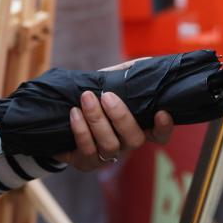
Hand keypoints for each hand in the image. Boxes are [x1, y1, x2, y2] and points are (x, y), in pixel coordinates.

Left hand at [56, 57, 175, 170]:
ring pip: (110, 145)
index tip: (161, 112)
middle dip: (121, 117)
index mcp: (135, 127)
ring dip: (97, 120)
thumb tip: (147, 61)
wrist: (58, 116)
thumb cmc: (91, 98)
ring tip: (86, 98)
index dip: (163, 127)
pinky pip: (88, 150)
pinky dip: (81, 129)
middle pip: (135, 139)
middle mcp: (124, 144)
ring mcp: (106, 156)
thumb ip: (126, 74)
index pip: (158, 135)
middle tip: (106, 96)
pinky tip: (74, 113)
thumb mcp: (108, 83)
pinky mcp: (86, 162)